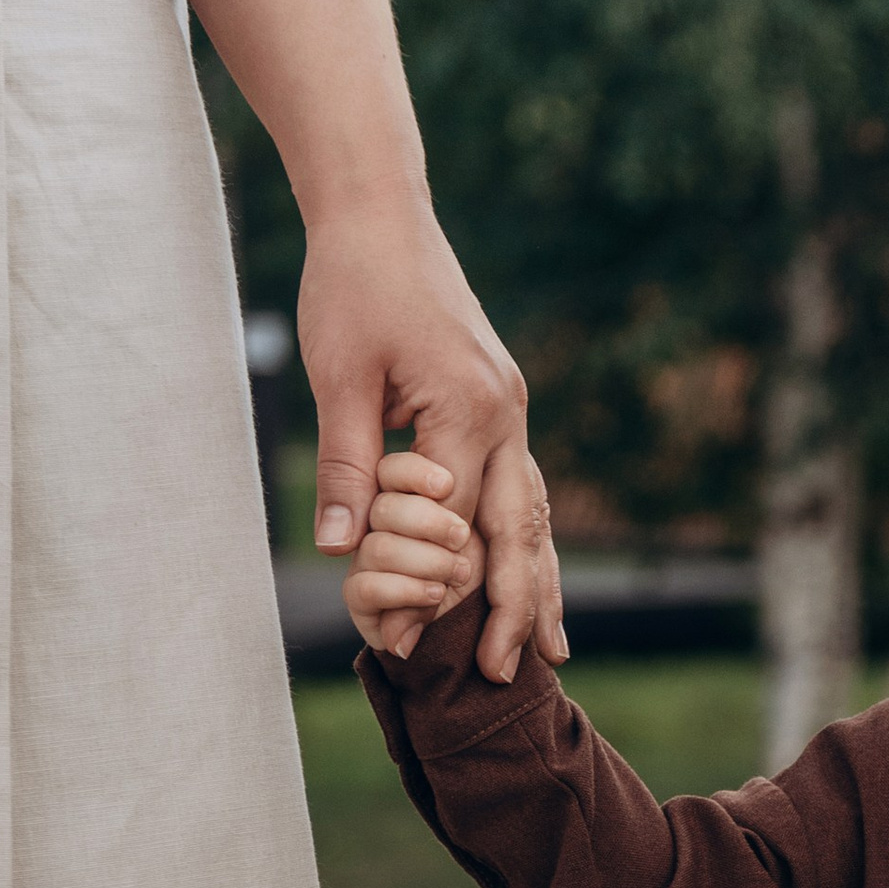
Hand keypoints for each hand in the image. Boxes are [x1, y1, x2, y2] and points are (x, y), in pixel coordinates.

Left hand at [300, 191, 565, 679]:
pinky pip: (521, 484)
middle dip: (519, 606)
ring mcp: (510, 408)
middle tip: (513, 674)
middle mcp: (505, 415)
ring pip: (533, 512)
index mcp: (468, 410)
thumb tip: (341, 550)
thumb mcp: (337, 377)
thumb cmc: (352, 286)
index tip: (404, 645)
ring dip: (539, 581)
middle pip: (521, 531)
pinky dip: (526, 536)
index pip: (457, 524)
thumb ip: (346, 467)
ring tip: (550, 647)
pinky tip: (530, 571)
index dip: (435, 590)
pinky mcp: (499, 401)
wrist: (381, 213)